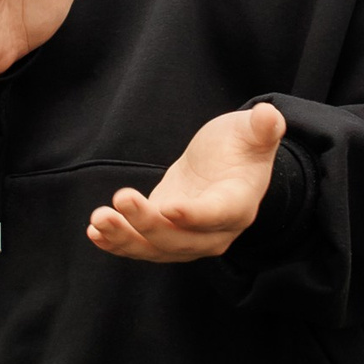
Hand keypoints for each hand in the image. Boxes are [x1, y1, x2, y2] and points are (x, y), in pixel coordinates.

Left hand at [87, 103, 285, 261]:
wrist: (227, 165)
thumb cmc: (241, 145)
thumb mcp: (252, 132)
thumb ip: (262, 128)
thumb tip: (269, 114)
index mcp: (238, 204)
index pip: (216, 215)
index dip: (194, 215)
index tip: (168, 208)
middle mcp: (214, 232)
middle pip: (179, 238)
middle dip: (147, 224)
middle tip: (121, 198)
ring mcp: (188, 239)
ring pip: (155, 248)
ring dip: (125, 237)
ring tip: (98, 219)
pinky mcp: (164, 236)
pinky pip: (141, 246)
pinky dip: (117, 242)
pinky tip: (94, 231)